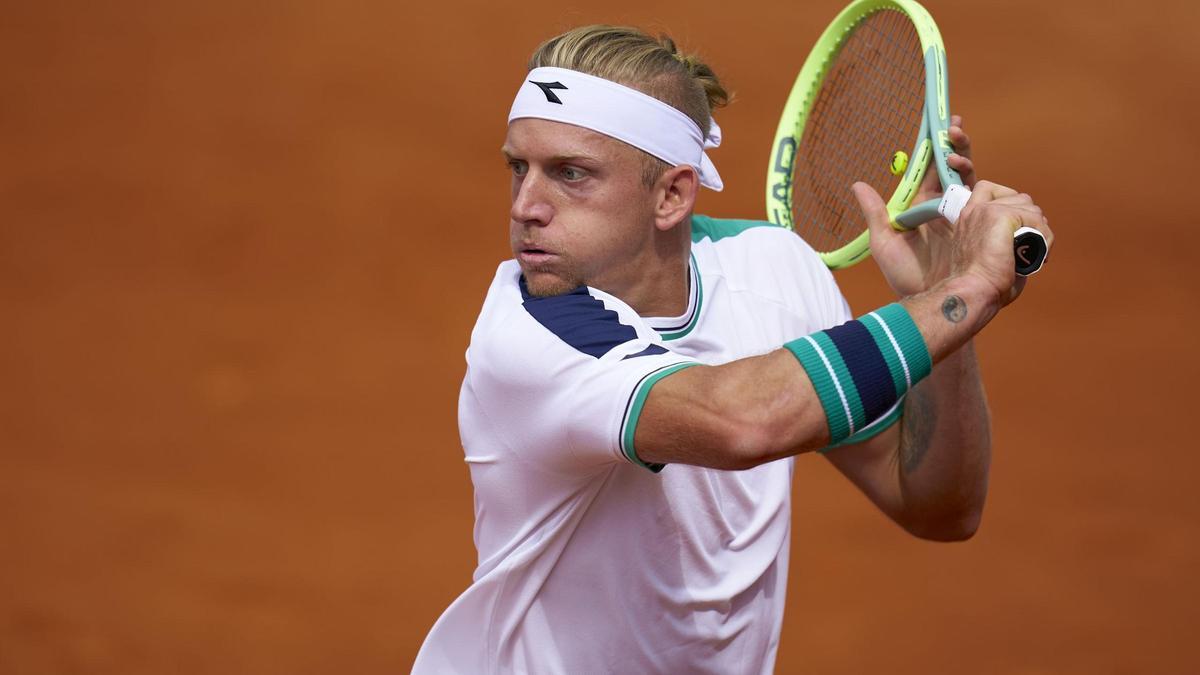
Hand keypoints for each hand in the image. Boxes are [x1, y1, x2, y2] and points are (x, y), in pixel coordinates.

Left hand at [851, 116, 977, 296]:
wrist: (932, 304)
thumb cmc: (907, 278)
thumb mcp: (884, 243)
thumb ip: (875, 213)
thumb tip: (857, 185)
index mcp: (926, 206)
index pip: (933, 169)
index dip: (937, 147)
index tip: (939, 126)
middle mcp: (950, 207)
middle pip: (958, 168)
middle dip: (958, 145)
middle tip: (954, 127)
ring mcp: (969, 216)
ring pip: (976, 180)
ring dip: (967, 163)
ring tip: (954, 154)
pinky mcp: (985, 228)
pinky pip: (994, 202)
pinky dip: (991, 188)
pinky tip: (978, 185)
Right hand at [950, 181, 1053, 307]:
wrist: (974, 291)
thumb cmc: (981, 283)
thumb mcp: (985, 252)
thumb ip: (1000, 236)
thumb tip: (1029, 235)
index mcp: (968, 217)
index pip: (989, 189)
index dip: (1009, 200)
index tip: (1017, 225)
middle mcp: (976, 209)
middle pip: (1019, 198)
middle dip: (1031, 220)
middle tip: (1031, 245)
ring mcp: (988, 210)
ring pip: (1031, 208)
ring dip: (1040, 231)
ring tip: (1035, 253)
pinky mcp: (1002, 216)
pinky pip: (1037, 220)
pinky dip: (1045, 239)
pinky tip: (1039, 256)